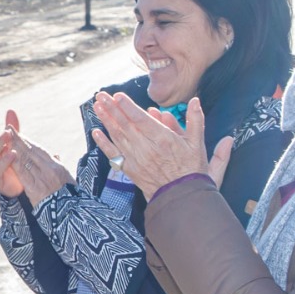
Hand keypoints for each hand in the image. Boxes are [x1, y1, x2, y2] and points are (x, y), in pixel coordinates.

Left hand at [6, 127, 74, 207]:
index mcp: (58, 168)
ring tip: (5, 137)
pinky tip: (7, 155)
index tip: (20, 134)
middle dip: (19, 139)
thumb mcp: (69, 181)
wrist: (71, 214)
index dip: (28, 141)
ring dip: (14, 147)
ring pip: (26, 159)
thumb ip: (59, 167)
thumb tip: (56, 156)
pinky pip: (23, 173)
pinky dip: (15, 163)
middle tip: (9, 128)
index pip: (40, 151)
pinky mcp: (35, 189)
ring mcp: (42, 179)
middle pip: (31, 151)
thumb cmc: (71, 200)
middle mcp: (50, 170)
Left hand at [90, 94, 233, 198]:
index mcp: (163, 140)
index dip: (128, 107)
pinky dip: (103, 143)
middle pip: (125, 125)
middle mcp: (146, 149)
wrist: (181, 198)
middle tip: (100, 95)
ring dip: (106, 120)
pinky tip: (95, 132)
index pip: (141, 120)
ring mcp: (136, 160)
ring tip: (97, 106)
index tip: (117, 96)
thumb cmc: (192, 171)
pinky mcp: (130, 169)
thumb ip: (196, 121)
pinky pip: (114, 154)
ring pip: (117, 136)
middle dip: (112, 109)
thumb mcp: (198, 144)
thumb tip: (194, 101)